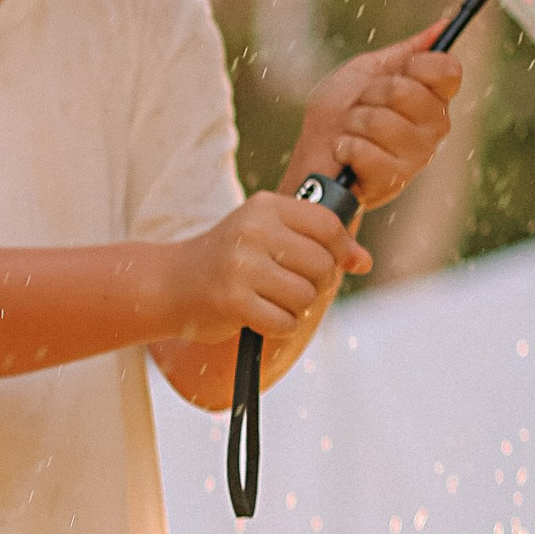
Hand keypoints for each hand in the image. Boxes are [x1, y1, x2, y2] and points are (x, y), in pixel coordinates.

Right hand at [161, 191, 365, 348]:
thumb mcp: (268, 237)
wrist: (169, 284)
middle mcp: (253, 231)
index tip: (328, 262)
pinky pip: (284, 322)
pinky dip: (277, 326)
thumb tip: (364, 261)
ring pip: (306, 296)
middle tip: (288, 286)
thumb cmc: (228, 260)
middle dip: (314, 284)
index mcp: (264, 207)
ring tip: (269, 300)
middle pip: (322, 264)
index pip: (328, 224)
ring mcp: (241, 266)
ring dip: (295, 308)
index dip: (339, 249)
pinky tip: (256, 315)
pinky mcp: (232, 300)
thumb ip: (318, 243)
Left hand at [291, 30, 463, 207]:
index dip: (416, 65)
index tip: (395, 72)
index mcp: (433, 98)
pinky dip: (345, 147)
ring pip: (381, 120)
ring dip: (354, 122)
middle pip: (406, 90)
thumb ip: (406, 52)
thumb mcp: (367, 72)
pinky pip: (365, 149)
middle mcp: (435, 127)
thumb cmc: (338, 114)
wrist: (313, 156)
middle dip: (370, 94)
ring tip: (351, 132)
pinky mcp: (395, 179)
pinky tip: (346, 154)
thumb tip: (442, 26)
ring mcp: (418, 155)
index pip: (449, 70)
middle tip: (362, 106)